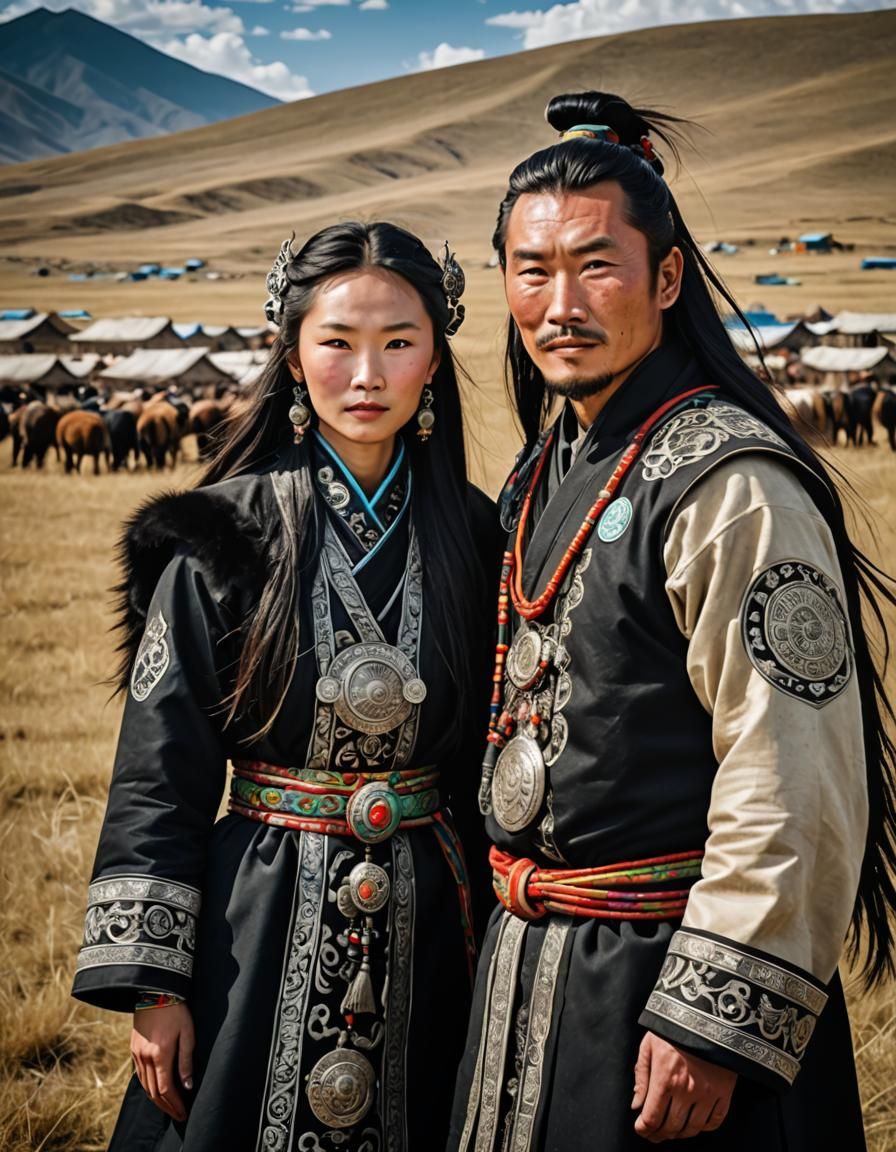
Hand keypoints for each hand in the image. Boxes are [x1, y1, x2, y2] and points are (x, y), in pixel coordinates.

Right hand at [131, 1002, 194, 1121]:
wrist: (154, 992)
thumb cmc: (176, 1011)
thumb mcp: (188, 1033)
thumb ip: (186, 1060)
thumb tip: (188, 1085)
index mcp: (160, 1054)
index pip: (166, 1089)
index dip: (175, 1104)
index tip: (184, 1112)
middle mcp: (145, 1058)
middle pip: (154, 1092)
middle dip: (167, 1107)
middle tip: (178, 1114)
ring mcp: (137, 1054)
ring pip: (144, 1086)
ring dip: (157, 1100)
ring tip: (169, 1107)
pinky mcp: (133, 1049)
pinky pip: (139, 1076)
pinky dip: (147, 1087)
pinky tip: (156, 1090)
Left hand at [632, 1031, 735, 1141]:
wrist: (707, 1013)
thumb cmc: (673, 1026)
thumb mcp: (649, 1045)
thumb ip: (641, 1076)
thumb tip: (636, 1104)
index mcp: (665, 1078)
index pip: (651, 1118)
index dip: (644, 1129)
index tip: (641, 1129)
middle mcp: (686, 1090)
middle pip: (671, 1127)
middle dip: (659, 1134)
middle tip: (654, 1133)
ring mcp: (707, 1094)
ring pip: (692, 1129)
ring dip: (679, 1134)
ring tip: (672, 1130)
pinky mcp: (724, 1092)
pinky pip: (715, 1122)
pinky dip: (704, 1128)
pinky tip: (695, 1122)